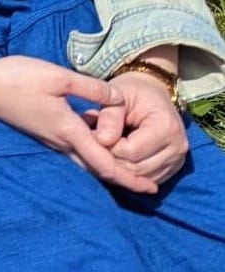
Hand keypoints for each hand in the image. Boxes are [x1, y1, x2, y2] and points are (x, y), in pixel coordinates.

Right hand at [0, 50, 158, 193]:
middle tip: (146, 186)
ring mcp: (51, 140)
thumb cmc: (18, 78)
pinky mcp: (43, 134)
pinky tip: (98, 150)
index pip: (105, 163)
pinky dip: (92, 160)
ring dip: (108, 171)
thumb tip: (119, 99)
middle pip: (97, 170)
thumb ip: (90, 88)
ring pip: (85, 164)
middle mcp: (61, 142)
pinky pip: (74, 155)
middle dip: (123, 180)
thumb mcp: (57, 76)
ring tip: (128, 171)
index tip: (150, 189)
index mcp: (69, 130)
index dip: (129, 178)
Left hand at [89, 72, 188, 187]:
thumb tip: (102, 140)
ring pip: (140, 178)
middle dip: (111, 158)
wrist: (153, 94)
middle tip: (95, 141)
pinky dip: (129, 172)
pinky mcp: (171, 169)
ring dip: (119, 167)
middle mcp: (177, 148)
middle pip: (136, 169)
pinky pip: (146, 179)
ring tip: (105, 146)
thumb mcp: (118, 95)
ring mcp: (177, 161)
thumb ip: (109, 117)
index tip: (93, 132)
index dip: (107, 146)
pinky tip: (117, 155)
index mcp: (166, 127)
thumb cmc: (133, 92)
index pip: (130, 152)